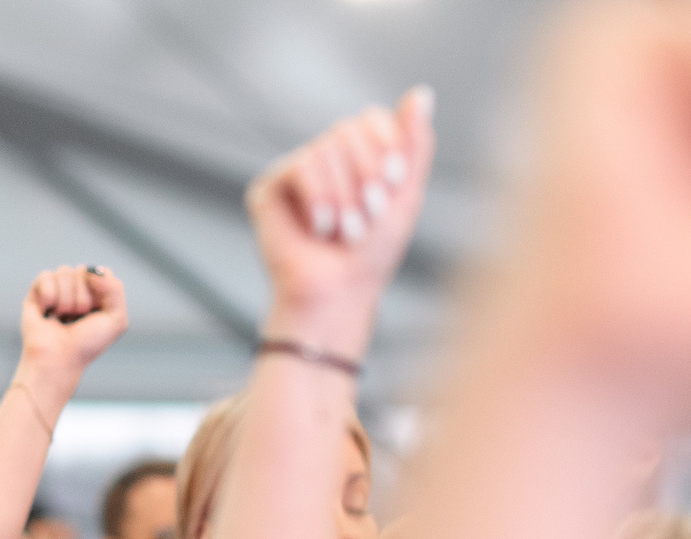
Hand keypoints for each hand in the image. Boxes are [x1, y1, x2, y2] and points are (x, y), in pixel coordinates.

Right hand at [18, 264, 129, 377]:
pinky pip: (46, 276)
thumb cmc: (86, 345)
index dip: (99, 291)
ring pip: (64, 271)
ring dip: (66, 300)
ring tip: (61, 318)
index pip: (100, 272)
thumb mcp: (116, 319)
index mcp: (96, 294)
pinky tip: (47, 312)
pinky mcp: (36, 292)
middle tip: (76, 318)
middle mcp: (75, 289)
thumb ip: (115, 288)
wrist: (58, 360)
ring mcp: (56, 289)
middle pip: (83, 270)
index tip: (94, 313)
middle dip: (82, 298)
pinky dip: (49, 296)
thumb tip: (90, 271)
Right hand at [249, 90, 435, 349]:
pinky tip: (319, 227)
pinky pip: (299, 165)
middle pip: (347, 129)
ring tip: (342, 231)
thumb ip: (415, 144)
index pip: (370, 118)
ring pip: (323, 148)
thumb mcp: (406, 195)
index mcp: (357, 156)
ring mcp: (295, 171)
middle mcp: (324, 157)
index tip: (391, 185)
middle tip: (364, 219)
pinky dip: (318, 197)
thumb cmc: (372, 255)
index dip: (384, 146)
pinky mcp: (269, 188)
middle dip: (364, 176)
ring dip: (343, 196)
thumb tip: (421, 92)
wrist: (338, 294)